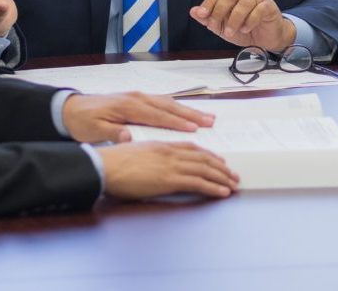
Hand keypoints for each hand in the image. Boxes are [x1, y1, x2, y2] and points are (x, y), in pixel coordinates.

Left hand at [63, 91, 215, 142]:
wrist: (70, 109)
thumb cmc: (82, 122)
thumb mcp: (93, 131)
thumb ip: (112, 133)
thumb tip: (129, 137)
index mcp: (128, 106)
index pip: (157, 115)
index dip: (176, 122)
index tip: (194, 128)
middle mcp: (138, 97)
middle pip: (169, 106)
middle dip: (191, 113)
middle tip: (210, 120)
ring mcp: (139, 96)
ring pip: (169, 102)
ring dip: (188, 109)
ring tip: (206, 116)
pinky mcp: (138, 98)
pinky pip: (163, 102)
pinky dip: (178, 107)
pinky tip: (187, 112)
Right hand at [96, 141, 238, 199]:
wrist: (105, 166)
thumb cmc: (114, 162)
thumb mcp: (138, 152)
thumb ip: (152, 156)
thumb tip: (156, 164)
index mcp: (164, 145)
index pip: (193, 148)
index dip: (208, 155)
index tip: (219, 160)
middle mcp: (172, 152)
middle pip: (204, 158)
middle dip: (221, 167)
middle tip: (232, 174)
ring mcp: (172, 165)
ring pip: (205, 169)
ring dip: (222, 178)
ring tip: (232, 184)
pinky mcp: (170, 179)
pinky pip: (198, 183)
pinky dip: (213, 187)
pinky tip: (222, 192)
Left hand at [190, 0, 295, 50]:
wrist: (266, 39)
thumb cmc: (245, 29)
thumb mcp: (223, 26)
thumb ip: (209, 19)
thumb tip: (193, 11)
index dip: (209, 3)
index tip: (202, 15)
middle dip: (219, 12)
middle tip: (215, 27)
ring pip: (244, 2)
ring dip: (234, 19)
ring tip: (230, 32)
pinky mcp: (269, 6)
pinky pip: (258, 10)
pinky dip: (249, 21)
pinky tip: (246, 29)